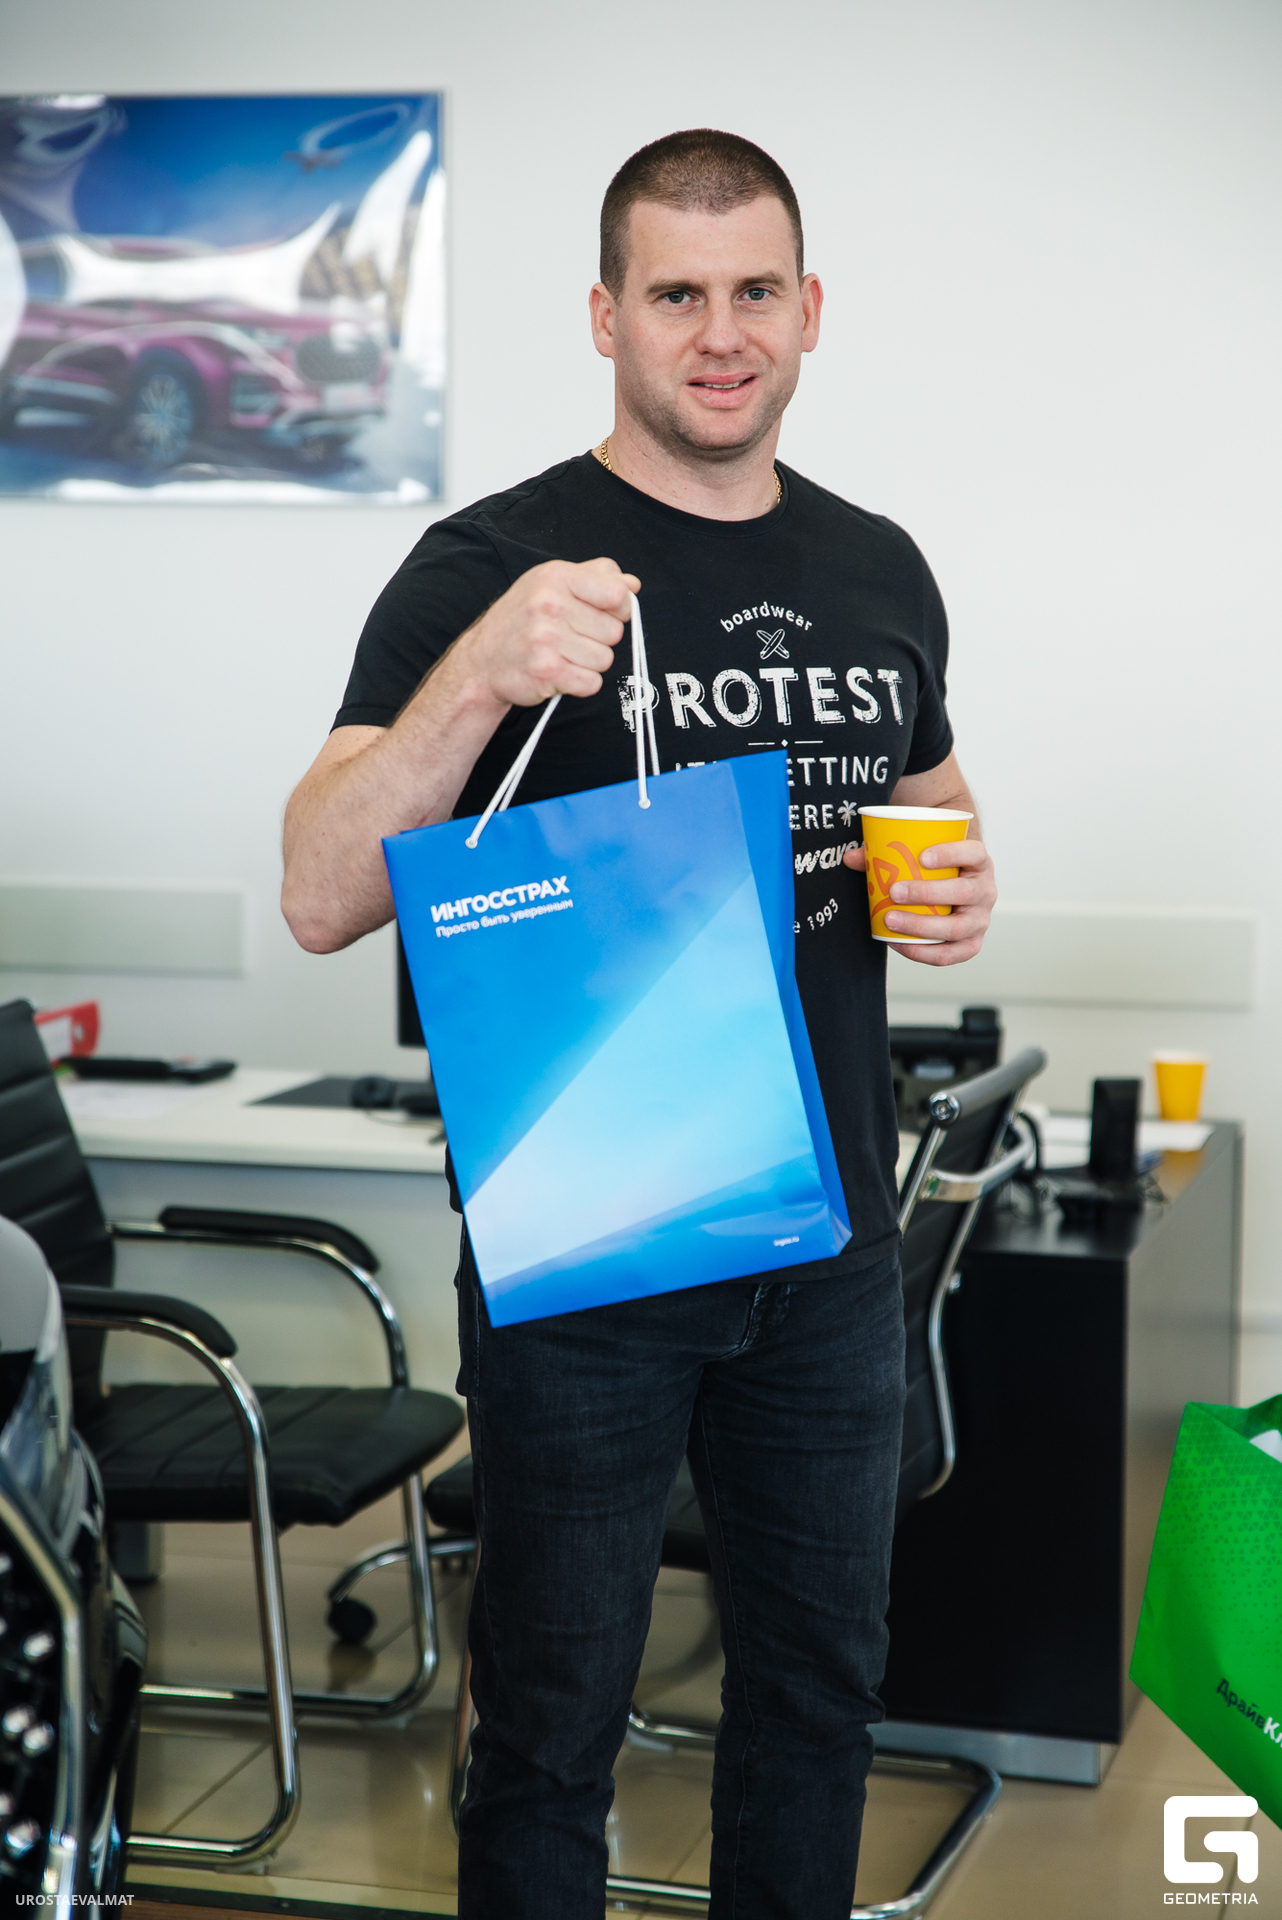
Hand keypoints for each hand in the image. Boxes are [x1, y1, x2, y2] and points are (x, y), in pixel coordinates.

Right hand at [457, 557, 639, 707]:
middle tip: (571, 638)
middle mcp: (549, 604)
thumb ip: (596, 578)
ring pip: (605, 659)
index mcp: (555, 576)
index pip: (617, 595)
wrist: (481, 662)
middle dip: (600, 639)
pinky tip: (560, 672)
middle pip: (615, 631)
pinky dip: (580, 683)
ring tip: (562, 655)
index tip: (605, 613)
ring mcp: (546, 639)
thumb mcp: (551, 584)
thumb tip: (632, 585)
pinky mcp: (546, 672)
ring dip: (589, 663)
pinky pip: (592, 683)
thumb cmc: (521, 621)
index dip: (620, 609)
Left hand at [843, 838, 995, 965]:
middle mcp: (986, 890)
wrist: (956, 887)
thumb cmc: (937, 869)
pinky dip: (923, 952)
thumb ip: (887, 852)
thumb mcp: (921, 854)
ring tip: (891, 920)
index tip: (921, 857)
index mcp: (979, 862)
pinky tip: (900, 943)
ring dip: (921, 925)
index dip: (951, 854)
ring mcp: (981, 919)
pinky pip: (950, 954)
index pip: (973, 853)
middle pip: (963, 892)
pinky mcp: (972, 943)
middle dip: (927, 893)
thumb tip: (850, 858)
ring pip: (956, 927)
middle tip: (894, 891)